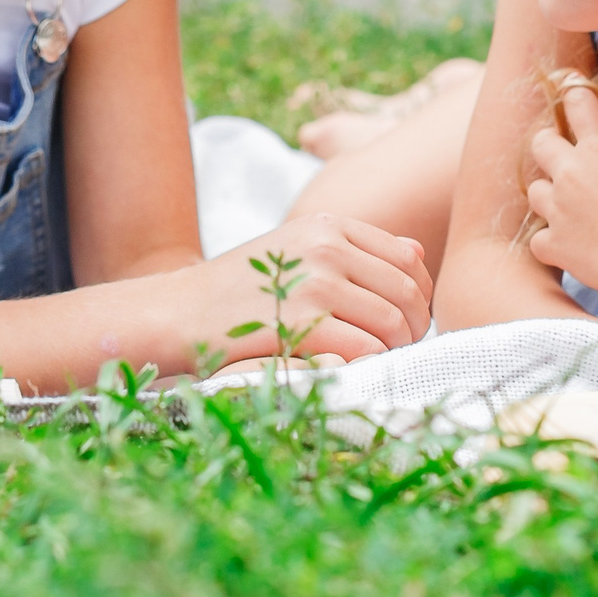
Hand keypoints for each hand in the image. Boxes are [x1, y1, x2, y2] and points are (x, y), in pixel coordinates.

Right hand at [178, 212, 433, 366]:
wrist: (177, 312)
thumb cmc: (240, 289)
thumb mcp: (296, 251)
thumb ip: (357, 250)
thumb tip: (420, 252)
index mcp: (328, 225)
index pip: (408, 260)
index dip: (420, 296)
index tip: (409, 321)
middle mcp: (326, 247)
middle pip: (407, 292)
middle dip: (414, 328)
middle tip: (401, 351)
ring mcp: (314, 283)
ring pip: (393, 322)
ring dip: (396, 351)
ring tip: (379, 363)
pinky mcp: (301, 324)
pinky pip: (366, 349)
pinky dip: (370, 366)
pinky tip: (354, 371)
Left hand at [525, 89, 597, 302]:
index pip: (578, 106)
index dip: (575, 95)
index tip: (574, 92)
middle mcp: (570, 173)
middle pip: (541, 145)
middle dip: (548, 144)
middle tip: (561, 150)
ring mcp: (558, 210)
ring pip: (534, 191)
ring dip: (547, 192)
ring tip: (563, 199)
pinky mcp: (556, 244)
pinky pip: (538, 240)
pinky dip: (549, 241)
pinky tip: (564, 242)